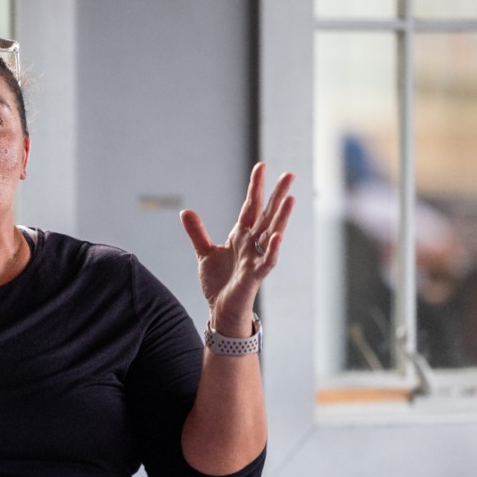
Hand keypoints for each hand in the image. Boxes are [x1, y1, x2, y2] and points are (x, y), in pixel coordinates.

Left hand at [180, 162, 294, 335]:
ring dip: (281, 217)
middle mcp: (251, 244)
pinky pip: (266, 261)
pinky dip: (272, 249)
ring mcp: (255, 258)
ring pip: (271, 233)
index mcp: (240, 236)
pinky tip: (277, 236)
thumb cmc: (218, 282)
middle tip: (290, 174)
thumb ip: (197, 232)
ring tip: (291, 198)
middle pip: (267, 215)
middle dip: (278, 195)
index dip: (256, 187)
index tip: (262, 166)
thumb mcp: (204, 253)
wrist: (220, 309)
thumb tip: (186, 211)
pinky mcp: (254, 276)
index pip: (250, 206)